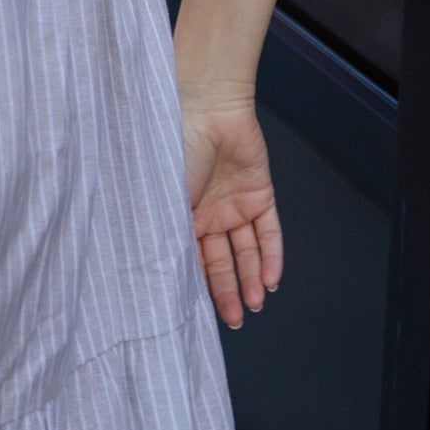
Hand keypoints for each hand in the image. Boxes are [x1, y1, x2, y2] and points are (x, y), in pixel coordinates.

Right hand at [177, 88, 282, 330]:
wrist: (207, 109)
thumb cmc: (175, 149)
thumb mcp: (164, 200)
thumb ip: (167, 237)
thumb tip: (158, 279)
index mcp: (179, 214)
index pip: (190, 259)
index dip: (197, 287)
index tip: (198, 316)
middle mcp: (207, 213)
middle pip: (220, 261)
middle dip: (227, 292)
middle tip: (234, 320)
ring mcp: (234, 204)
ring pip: (245, 251)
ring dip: (250, 279)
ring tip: (253, 306)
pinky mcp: (259, 193)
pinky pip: (268, 232)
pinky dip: (271, 257)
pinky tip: (270, 281)